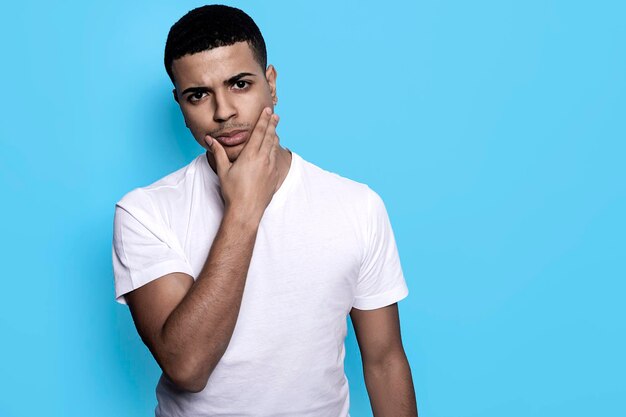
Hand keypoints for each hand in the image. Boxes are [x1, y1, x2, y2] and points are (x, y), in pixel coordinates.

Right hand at [205, 107, 279, 221]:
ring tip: (275, 129)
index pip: (259, 132)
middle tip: (275, 115)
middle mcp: (263, 159)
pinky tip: (274, 148)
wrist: (246, 210)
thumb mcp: (223, 170)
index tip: (268, 111)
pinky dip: (275, 150)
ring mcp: (270, 168)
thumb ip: (218, 152)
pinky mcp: (274, 176)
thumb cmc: (233, 192)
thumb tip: (209, 139)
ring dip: (275, 136)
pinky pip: (276, 158)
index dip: (264, 120)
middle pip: (270, 136)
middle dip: (272, 124)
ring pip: (274, 147)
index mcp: (250, 155)